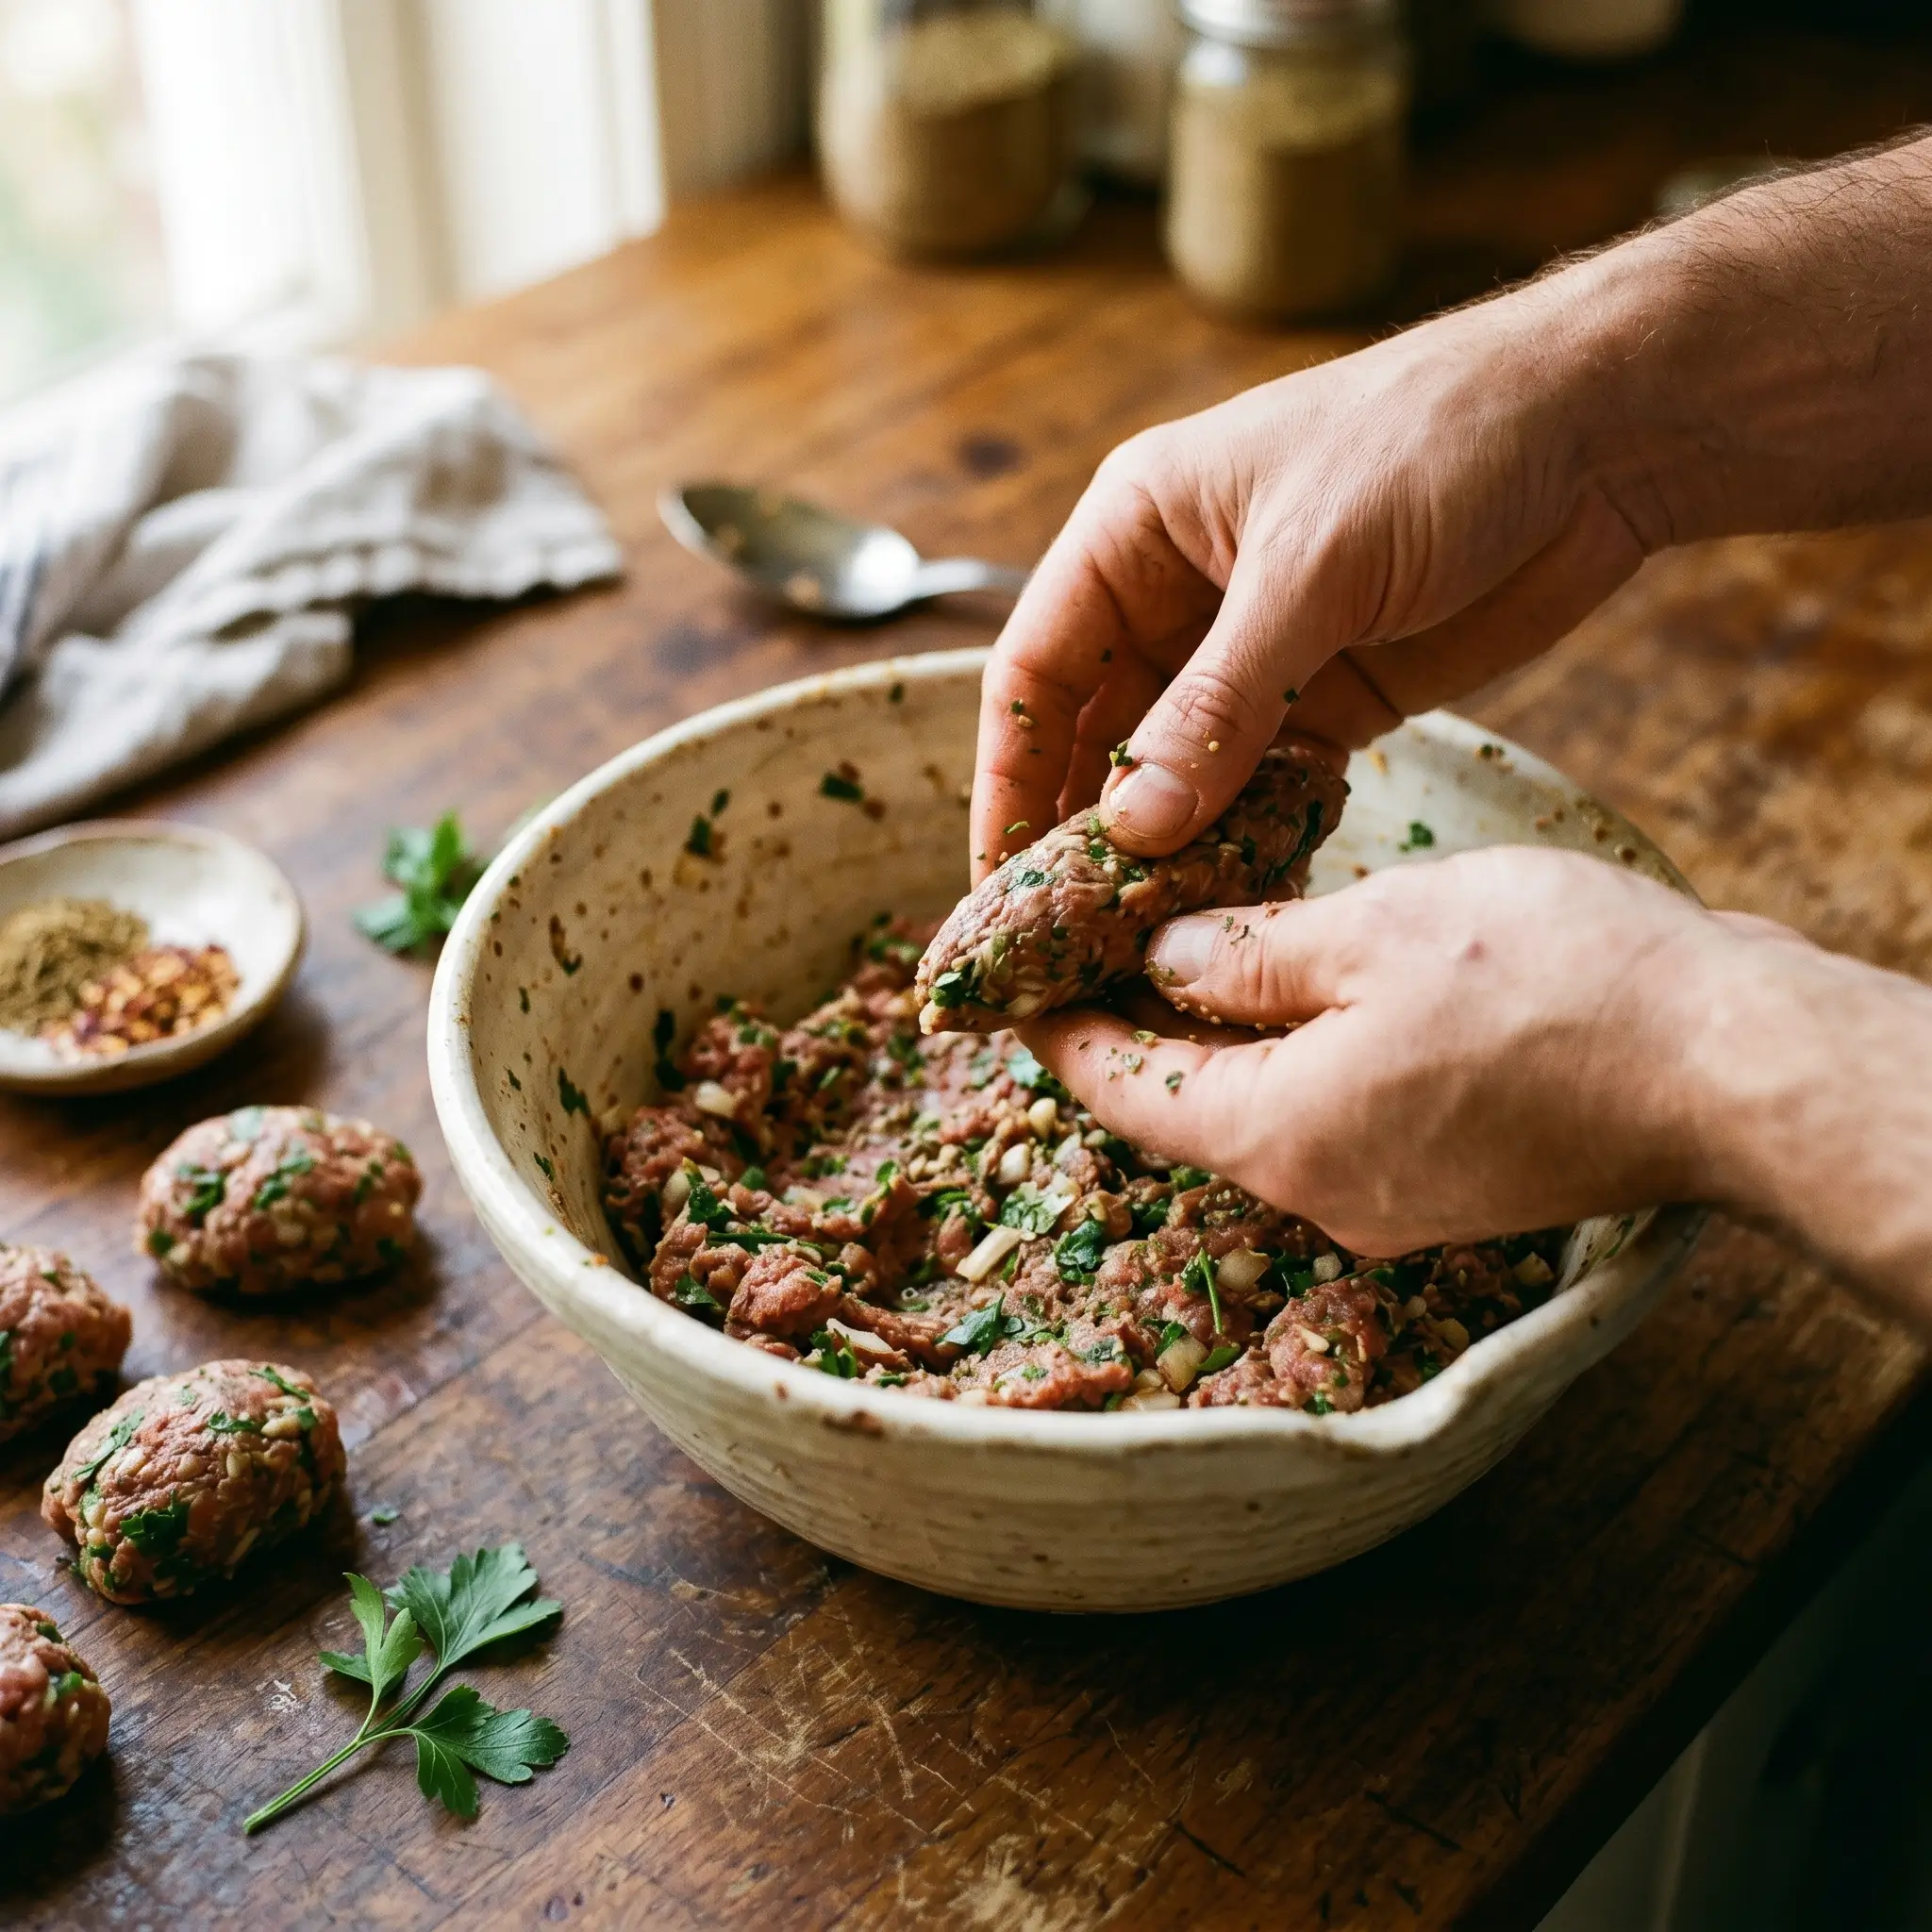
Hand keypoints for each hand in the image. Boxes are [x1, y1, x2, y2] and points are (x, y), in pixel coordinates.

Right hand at [970, 287, 1650, 875]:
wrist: (1601, 428)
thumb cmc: (1436, 441)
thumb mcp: (1310, 569)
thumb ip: (1219, 705)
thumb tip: (1134, 828)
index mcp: (1135, 531)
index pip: (1035, 669)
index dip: (1009, 776)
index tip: (999, 878)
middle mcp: (1179, 596)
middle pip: (1097, 733)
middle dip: (1084, 830)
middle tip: (1068, 936)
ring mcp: (1257, 652)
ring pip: (1180, 772)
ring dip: (1168, 849)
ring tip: (1148, 942)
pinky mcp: (1331, 695)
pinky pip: (1265, 785)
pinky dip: (1250, 840)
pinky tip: (1240, 904)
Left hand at [1018, 848, 1742, 1256]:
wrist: (1732, 1065)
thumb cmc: (1556, 984)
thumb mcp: (1375, 932)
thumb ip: (1251, 952)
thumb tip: (1166, 960)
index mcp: (1277, 1133)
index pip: (1122, 1090)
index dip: (1057, 1032)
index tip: (1012, 987)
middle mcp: (1321, 1192)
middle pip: (1189, 1109)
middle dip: (1138, 1030)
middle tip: (1096, 950)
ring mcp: (1393, 1199)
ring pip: (1268, 1112)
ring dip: (1225, 1039)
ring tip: (1195, 949)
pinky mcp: (1456, 1182)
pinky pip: (1342, 1117)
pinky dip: (1305, 1056)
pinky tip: (1312, 986)